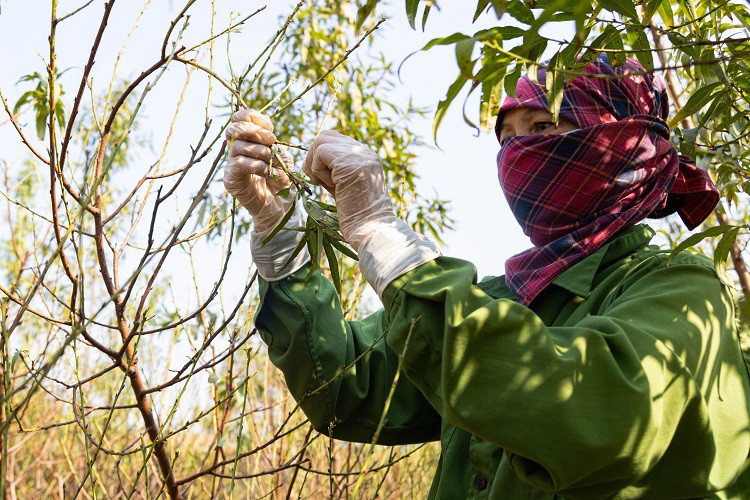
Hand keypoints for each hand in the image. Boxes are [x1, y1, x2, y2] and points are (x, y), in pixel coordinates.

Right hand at [224, 109, 294, 231]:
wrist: (279, 206)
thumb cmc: (281, 180)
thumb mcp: (283, 157)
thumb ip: (275, 144)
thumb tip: (267, 136)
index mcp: (247, 139)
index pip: (240, 118)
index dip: (254, 117)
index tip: (271, 128)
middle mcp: (236, 149)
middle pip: (233, 127)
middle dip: (254, 130)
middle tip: (271, 139)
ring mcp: (232, 163)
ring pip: (237, 145)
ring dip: (259, 150)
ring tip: (272, 159)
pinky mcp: (231, 179)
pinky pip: (238, 164)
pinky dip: (256, 164)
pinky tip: (267, 171)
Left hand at [303, 130, 395, 250]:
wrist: (371, 229)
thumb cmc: (357, 215)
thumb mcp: (345, 184)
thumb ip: (335, 168)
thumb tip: (314, 157)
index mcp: (366, 156)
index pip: (335, 139)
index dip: (321, 157)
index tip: (324, 179)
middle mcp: (365, 152)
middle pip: (326, 136)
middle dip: (314, 158)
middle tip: (318, 181)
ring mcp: (359, 155)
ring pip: (321, 141)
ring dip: (315, 164)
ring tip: (325, 184)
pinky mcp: (350, 164)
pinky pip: (320, 153)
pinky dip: (317, 170)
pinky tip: (329, 186)